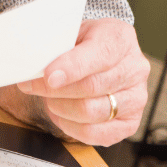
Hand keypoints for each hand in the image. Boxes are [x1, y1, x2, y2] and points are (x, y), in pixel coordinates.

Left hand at [1, 18, 149, 144]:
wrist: (96, 54)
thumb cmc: (78, 43)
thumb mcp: (67, 32)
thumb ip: (54, 45)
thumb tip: (29, 62)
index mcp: (120, 38)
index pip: (99, 56)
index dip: (71, 68)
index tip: (48, 76)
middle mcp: (135, 69)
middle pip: (92, 86)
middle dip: (54, 90)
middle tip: (30, 86)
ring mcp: (136, 98)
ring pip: (92, 111)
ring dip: (60, 107)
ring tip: (48, 98)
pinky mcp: (129, 123)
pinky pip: (96, 133)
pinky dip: (71, 126)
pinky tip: (60, 114)